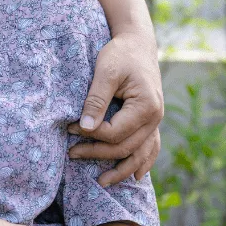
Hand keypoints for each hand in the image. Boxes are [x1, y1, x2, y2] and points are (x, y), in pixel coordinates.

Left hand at [68, 31, 163, 186]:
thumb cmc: (120, 53)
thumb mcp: (106, 71)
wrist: (137, 43)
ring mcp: (156, 121)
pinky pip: (150, 148)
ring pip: (140, 154)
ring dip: (121, 169)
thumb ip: (96, 100)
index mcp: (146, 106)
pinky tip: (134, 176)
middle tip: (71, 154)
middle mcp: (155, 117)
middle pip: (125, 147)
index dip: (91, 135)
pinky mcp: (152, 120)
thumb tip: (85, 128)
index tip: (69, 129)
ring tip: (101, 182)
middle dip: (97, 153)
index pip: (115, 133)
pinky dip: (142, 162)